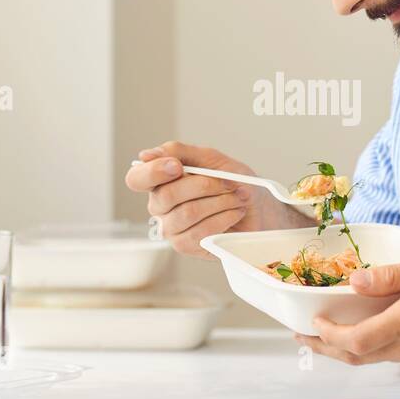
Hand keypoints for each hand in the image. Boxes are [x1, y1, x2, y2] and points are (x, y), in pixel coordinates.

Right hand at [124, 141, 312, 258]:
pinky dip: (222, 219)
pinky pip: (198, 233)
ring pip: (186, 213)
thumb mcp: (211, 160)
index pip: (137, 178)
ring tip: (236, 199)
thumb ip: (180, 152)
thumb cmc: (236, 184)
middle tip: (229, 183)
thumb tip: (147, 154)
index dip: (152, 172)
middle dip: (204, 185)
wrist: (262, 210)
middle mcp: (160, 206)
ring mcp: (171, 228)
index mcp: (161, 181)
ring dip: (219, 202)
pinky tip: (234, 213)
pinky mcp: (187, 246)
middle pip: (166, 195)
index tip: (177, 167)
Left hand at [295, 251, 399, 370]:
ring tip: (333, 330)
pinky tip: (376, 329)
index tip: (314, 322)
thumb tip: (356, 281)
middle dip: (328, 346)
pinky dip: (379, 345)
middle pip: (362, 356)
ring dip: (353, 347)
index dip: (330, 336)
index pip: (359, 340)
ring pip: (380, 358)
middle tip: (305, 335)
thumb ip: (395, 275)